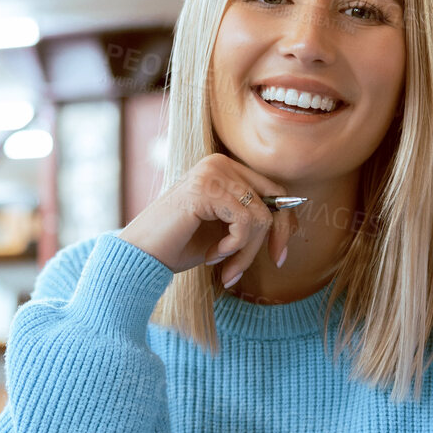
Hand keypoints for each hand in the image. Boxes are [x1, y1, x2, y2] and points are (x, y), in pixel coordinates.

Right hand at [117, 154, 299, 285]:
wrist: (141, 256)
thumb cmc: (179, 246)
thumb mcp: (225, 230)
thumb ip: (251, 219)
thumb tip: (292, 224)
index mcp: (225, 168)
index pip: (274, 190)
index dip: (284, 224)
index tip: (278, 257)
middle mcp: (220, 163)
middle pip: (274, 201)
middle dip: (270, 241)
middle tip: (249, 269)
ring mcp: (212, 172)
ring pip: (261, 217)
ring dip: (246, 253)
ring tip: (225, 270)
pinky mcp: (206, 189)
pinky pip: (245, 224)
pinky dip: (234, 248)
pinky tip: (210, 256)